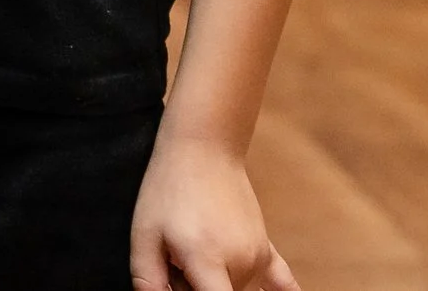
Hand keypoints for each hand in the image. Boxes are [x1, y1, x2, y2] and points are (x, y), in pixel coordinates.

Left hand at [130, 136, 298, 290]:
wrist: (203, 150)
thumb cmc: (167, 190)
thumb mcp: (143, 233)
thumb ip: (149, 279)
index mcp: (208, 261)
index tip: (185, 285)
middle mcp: (241, 264)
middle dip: (192, 285)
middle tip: (174, 257)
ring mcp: (259, 258)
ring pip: (238, 290)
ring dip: (214, 281)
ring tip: (194, 248)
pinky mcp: (268, 251)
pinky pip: (284, 285)